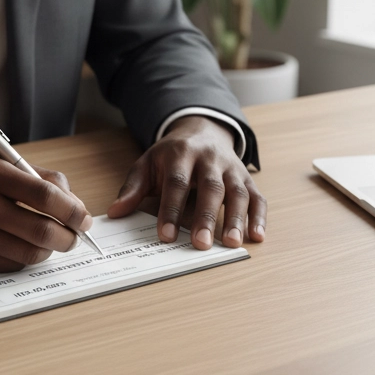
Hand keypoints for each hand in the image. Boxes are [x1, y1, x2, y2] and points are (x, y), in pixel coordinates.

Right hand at [0, 156, 92, 271]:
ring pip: (30, 252)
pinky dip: (27, 258)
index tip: (84, 216)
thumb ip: (34, 177)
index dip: (72, 209)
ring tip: (52, 240)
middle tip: (76, 235)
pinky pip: (11, 264)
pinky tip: (26, 247)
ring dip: (50, 249)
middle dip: (69, 236)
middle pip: (42, 229)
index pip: (45, 194)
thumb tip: (73, 202)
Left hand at [107, 116, 265, 249]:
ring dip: (236, 218)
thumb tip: (116, 212)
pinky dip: (259, 216)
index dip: (171, 209)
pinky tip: (257, 236)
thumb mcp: (147, 163)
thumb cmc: (171, 155)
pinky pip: (256, 196)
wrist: (201, 130)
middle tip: (201, 244)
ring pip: (237, 192)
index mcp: (181, 154)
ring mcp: (231, 167)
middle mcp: (209, 159)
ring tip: (232, 243)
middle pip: (210, 187)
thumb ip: (133, 188)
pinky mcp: (246, 177)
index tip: (165, 236)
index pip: (176, 182)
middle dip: (205, 216)